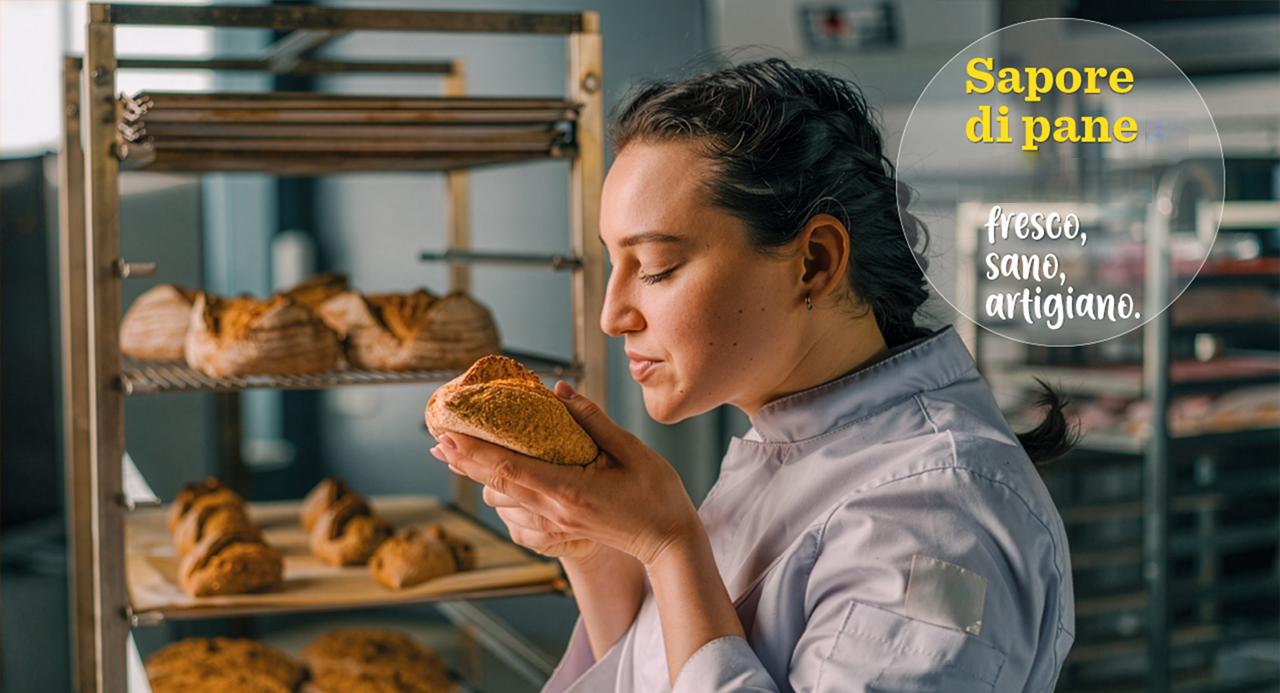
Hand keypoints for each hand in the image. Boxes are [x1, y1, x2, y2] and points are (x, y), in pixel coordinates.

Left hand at [429, 381, 700, 566]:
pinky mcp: (559, 532)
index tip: (448, 436)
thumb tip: (559, 392)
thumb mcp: (631, 449)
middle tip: (440, 441)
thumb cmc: (656, 495)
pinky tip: (503, 484)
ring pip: (503, 502)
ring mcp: (555, 525)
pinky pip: (518, 519)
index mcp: (570, 490)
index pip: (510, 468)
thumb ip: (592, 420)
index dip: (475, 452)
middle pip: (497, 484)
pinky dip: (505, 499)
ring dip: (484, 479)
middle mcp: (555, 511)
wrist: (668, 541)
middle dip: (465, 462)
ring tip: (468, 456)